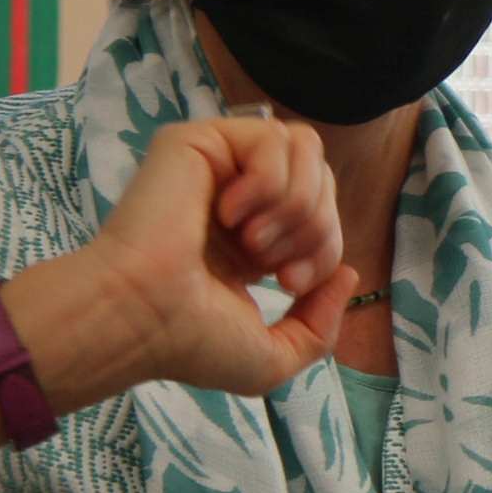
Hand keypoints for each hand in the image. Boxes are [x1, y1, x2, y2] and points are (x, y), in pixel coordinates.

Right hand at [53, 116, 358, 402]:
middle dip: (317, 229)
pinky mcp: (197, 142)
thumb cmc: (192, 343)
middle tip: (275, 267)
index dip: (326, 248)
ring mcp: (217, 167)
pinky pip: (273, 137)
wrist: (142, 319)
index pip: (323, 212)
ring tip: (252, 241)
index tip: (289, 283)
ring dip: (296, 203)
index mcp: (252, 238)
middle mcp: (237, 198)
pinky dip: (269, 181)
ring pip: (305, 148)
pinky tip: (230, 214)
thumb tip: (349, 274)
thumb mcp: (275, 355)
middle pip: (322, 179)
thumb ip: (322, 326)